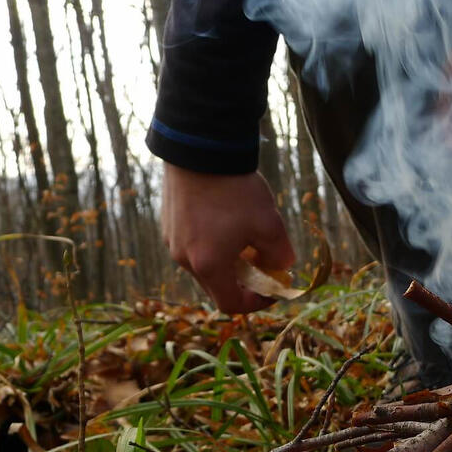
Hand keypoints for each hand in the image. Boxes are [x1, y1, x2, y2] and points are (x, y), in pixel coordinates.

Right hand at [161, 163, 294, 313]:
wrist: (200, 148)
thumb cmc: (235, 190)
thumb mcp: (269, 225)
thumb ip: (280, 254)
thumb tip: (282, 266)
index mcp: (208, 266)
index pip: (231, 304)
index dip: (257, 303)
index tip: (274, 289)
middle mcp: (183, 258)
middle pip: (216, 285)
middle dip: (243, 281)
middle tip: (263, 263)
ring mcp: (171, 239)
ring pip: (203, 264)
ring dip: (227, 261)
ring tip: (246, 237)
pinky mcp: (168, 222)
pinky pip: (192, 244)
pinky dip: (212, 244)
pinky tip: (227, 220)